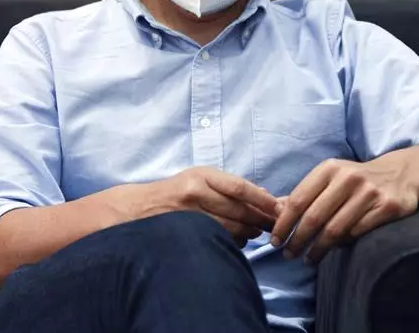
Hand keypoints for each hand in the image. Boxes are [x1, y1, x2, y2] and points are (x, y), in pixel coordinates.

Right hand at [136, 167, 280, 242]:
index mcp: (202, 175)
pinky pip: (218, 239)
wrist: (138, 209)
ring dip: (249, 232)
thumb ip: (229, 186)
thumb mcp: (199, 178)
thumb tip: (266, 196)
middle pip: (238, 210)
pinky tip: (238, 241)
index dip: (263, 200)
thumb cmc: (176, 192)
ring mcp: (189, 214)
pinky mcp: (186, 231)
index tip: (279, 208)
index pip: (240, 187)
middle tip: (276, 225)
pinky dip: (233, 241)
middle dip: (261, 219)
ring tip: (258, 233)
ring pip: (230, 228)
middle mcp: (195, 192)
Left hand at [271, 158, 418, 263]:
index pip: (298, 200)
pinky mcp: (387, 207)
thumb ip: (304, 194)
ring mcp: (369, 193)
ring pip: (335, 230)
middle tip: (288, 255)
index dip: (283, 223)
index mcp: (329, 169)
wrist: (401, 174)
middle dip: (297, 240)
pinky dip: (342, 245)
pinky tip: (333, 251)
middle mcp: (348, 178)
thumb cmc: (356, 180)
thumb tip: (274, 211)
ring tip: (307, 259)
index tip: (275, 240)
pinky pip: (356, 233)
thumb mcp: (330, 178)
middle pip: (314, 218)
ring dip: (317, 249)